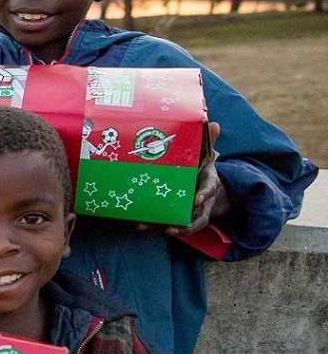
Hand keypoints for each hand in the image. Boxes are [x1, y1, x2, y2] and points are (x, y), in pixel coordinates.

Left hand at [138, 122, 230, 237]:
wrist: (200, 182)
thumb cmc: (200, 166)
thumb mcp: (205, 153)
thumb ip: (208, 141)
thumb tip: (213, 122)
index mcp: (209, 182)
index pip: (210, 189)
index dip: (205, 195)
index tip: (197, 199)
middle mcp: (201, 201)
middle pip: (199, 217)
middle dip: (187, 225)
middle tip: (173, 229)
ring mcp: (189, 210)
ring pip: (184, 224)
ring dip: (170, 228)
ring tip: (158, 230)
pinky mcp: (175, 214)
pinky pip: (167, 223)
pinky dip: (155, 226)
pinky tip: (140, 225)